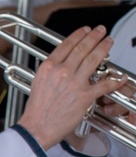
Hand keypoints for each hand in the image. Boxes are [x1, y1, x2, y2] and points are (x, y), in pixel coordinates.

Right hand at [17, 25, 124, 148]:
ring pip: (94, 59)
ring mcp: (74, 83)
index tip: (85, 30)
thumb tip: (60, 66)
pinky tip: (120, 77)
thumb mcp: (37, 83)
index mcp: (48, 67)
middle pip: (82, 48)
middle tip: (101, 31)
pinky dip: (115, 81)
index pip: (66, 45)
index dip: (79, 35)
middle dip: (94, 36)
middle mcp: (61, 71)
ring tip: (109, 42)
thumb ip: (50, 72)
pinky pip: (104, 85)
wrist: (37, 126)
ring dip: (104, 48)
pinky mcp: (84, 96)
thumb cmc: (36, 110)